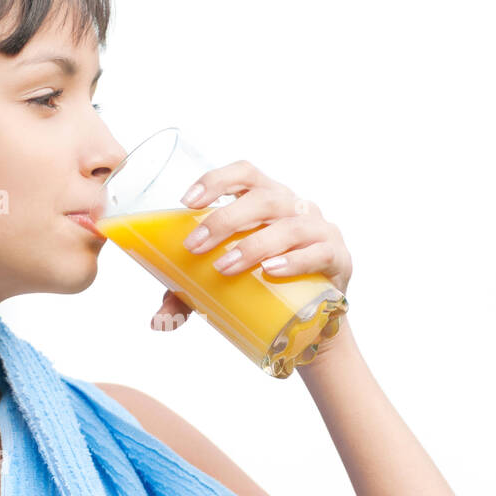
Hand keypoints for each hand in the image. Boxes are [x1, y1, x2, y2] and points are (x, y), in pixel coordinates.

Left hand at [150, 159, 352, 330]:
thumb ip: (189, 297)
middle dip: (224, 220)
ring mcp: (319, 229)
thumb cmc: (264, 287)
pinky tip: (272, 270)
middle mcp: (294, 206)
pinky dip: (294, 260)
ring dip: (253, 244)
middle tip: (194, 247)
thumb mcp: (225, 286)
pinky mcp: (337, 257)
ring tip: (225, 266)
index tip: (186, 201)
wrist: (314, 319)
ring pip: (288, 225)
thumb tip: (158, 321)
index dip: (217, 180)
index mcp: (266, 199)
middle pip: (262, 198)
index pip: (245, 173)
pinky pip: (318, 251)